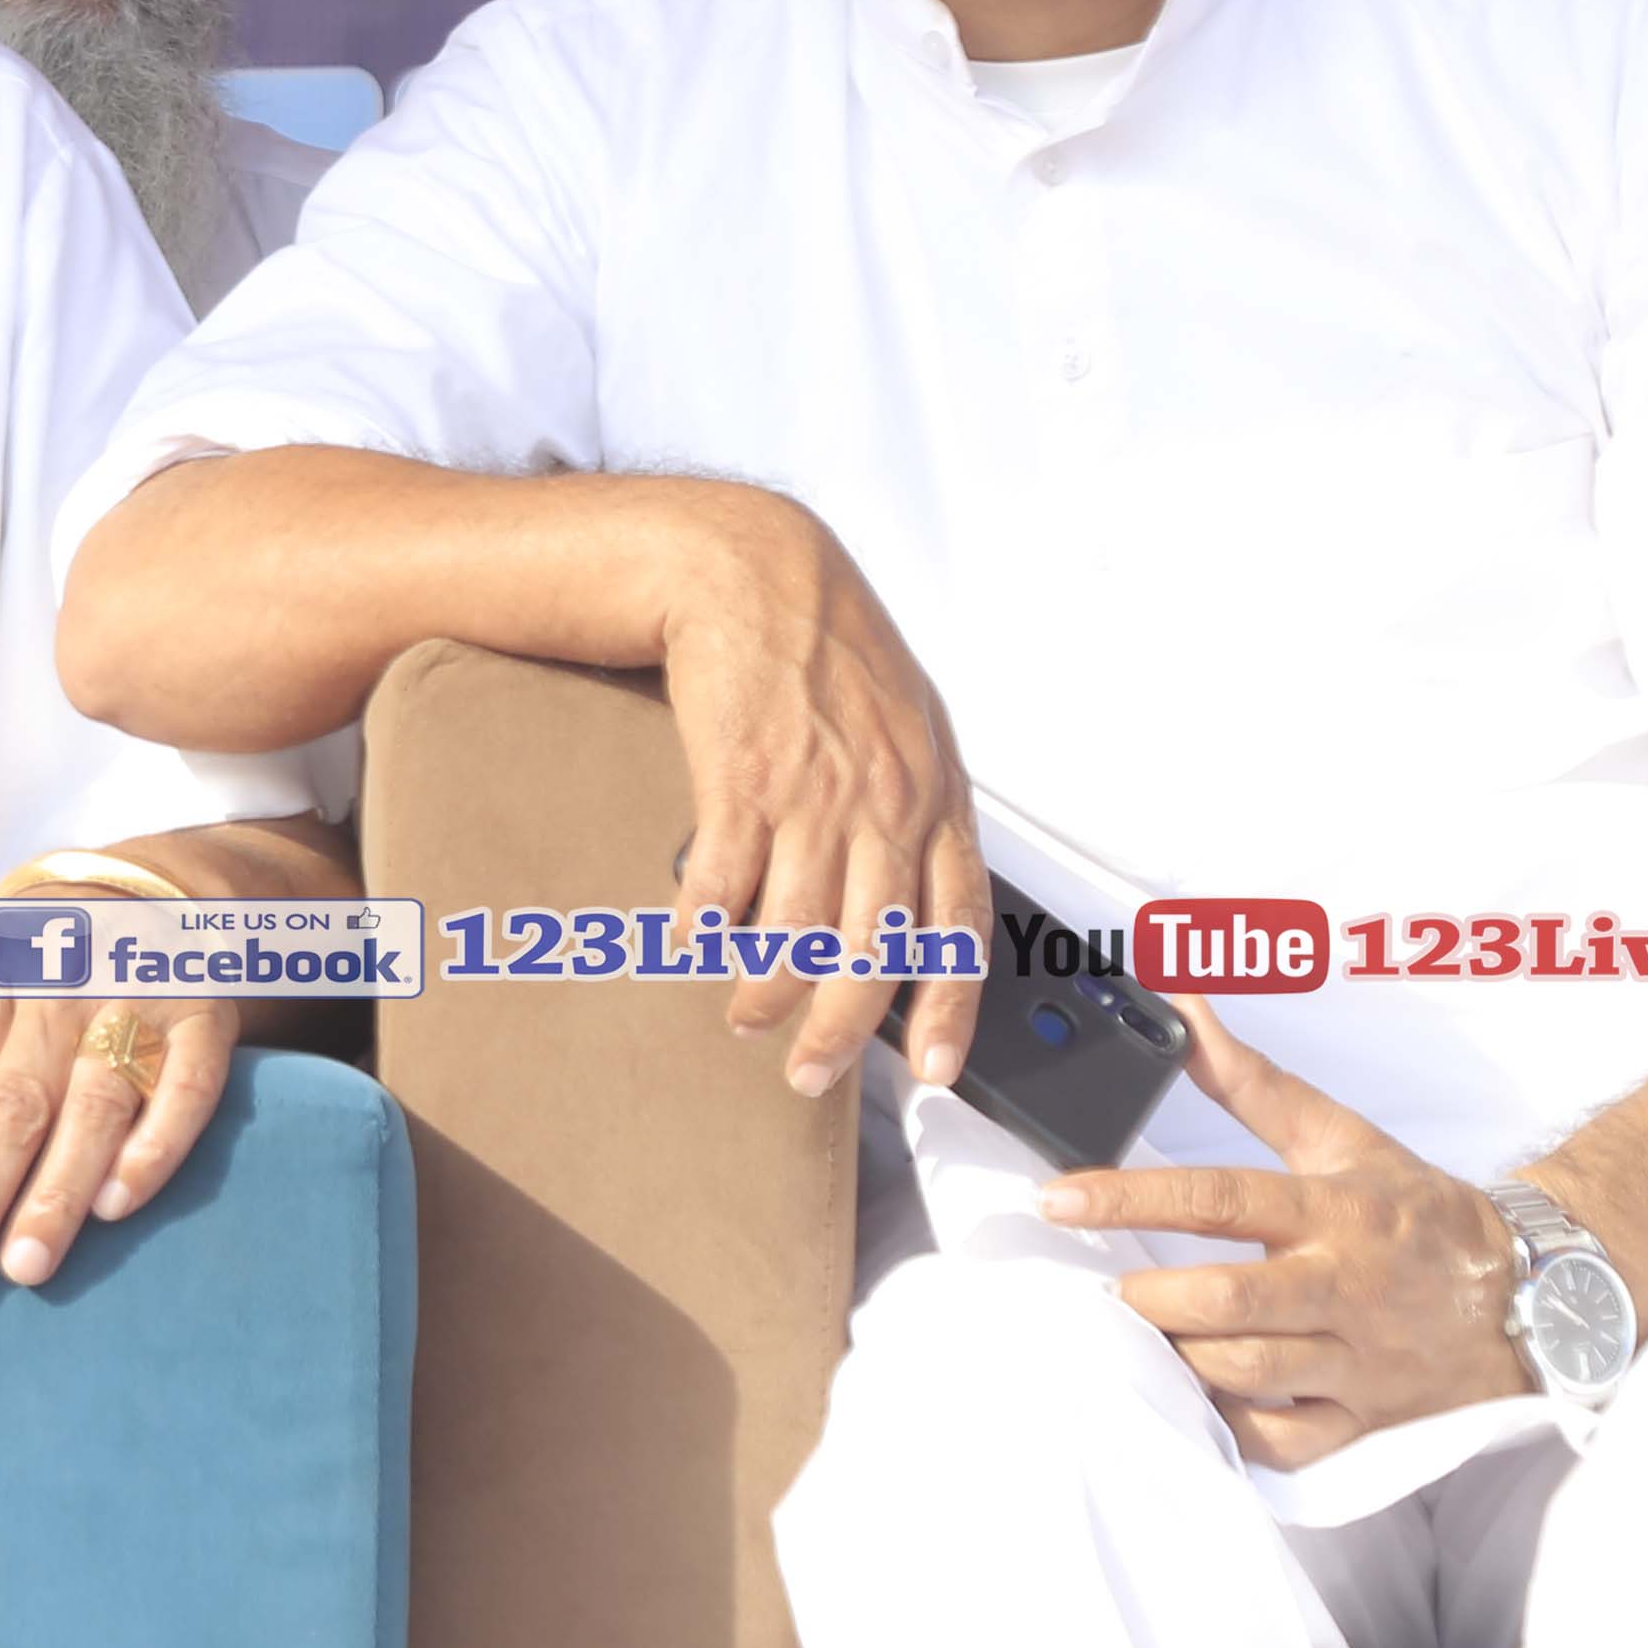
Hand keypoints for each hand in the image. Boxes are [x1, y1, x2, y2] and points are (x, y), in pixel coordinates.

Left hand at [0, 899, 237, 1309]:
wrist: (139, 894)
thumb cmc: (16, 961)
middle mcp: (57, 988)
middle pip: (13, 1103)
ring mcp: (135, 1002)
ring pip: (95, 1103)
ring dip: (58, 1189)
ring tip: (25, 1268)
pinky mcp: (203, 1020)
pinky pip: (187, 1087)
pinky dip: (156, 1145)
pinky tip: (120, 1205)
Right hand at [648, 488, 986, 1096]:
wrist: (753, 572)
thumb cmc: (827, 651)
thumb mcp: (906, 727)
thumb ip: (914, 811)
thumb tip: (903, 900)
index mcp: (936, 796)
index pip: (959, 924)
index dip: (950, 1007)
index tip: (940, 1071)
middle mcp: (884, 804)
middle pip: (873, 950)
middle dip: (841, 1030)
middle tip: (807, 1074)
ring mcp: (813, 793)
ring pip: (797, 929)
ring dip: (764, 989)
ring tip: (743, 1016)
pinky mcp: (740, 777)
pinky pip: (724, 879)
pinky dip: (704, 924)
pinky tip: (689, 942)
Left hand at [1042, 994, 1530, 1462]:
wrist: (1538, 1293)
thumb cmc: (1420, 1212)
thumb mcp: (1342, 1138)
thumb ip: (1251, 1082)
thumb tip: (1183, 1007)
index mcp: (1336, 1210)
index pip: (1221, 1199)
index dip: (1129, 1197)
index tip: (1056, 1198)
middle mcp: (1346, 1286)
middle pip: (1228, 1300)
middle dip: (1150, 1296)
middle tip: (1103, 1286)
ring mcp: (1359, 1359)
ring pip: (1249, 1371)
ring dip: (1179, 1357)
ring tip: (1141, 1335)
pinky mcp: (1368, 1418)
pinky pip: (1287, 1441)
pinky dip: (1232, 1426)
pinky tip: (1197, 1397)